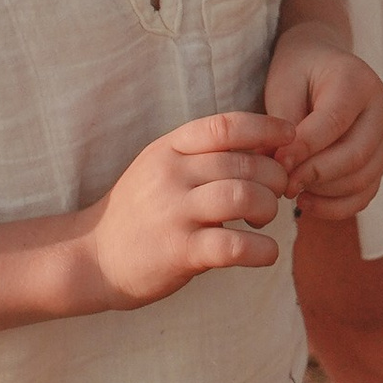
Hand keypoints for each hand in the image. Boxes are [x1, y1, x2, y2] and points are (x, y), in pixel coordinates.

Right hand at [91, 113, 288, 305]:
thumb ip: (204, 154)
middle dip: (274, 176)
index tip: (290, 136)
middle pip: (244, 162)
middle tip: (277, 192)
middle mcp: (172, 174)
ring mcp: (174, 213)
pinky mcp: (179, 252)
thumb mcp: (162, 167)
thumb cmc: (140, 211)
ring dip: (268, 208)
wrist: (92, 257)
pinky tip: (266, 254)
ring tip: (263, 220)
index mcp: (170, 148)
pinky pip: (234, 246)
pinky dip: (262, 250)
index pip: (226, 125)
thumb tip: (266, 144)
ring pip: (243, 196)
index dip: (266, 126)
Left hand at [264, 27, 382, 217]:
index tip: (276, 164)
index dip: (304, 148)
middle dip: (315, 175)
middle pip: (355, 155)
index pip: (334, 123)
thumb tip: (280, 168)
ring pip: (363, 179)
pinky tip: (307, 202)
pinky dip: (337, 206)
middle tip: (282, 184)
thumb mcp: (284, 86)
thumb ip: (282, 125)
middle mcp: (381, 108)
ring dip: (324, 193)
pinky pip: (366, 193)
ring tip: (292, 190)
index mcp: (357, 81)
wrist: (321, 66)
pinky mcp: (382, 159)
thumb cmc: (299, 73)